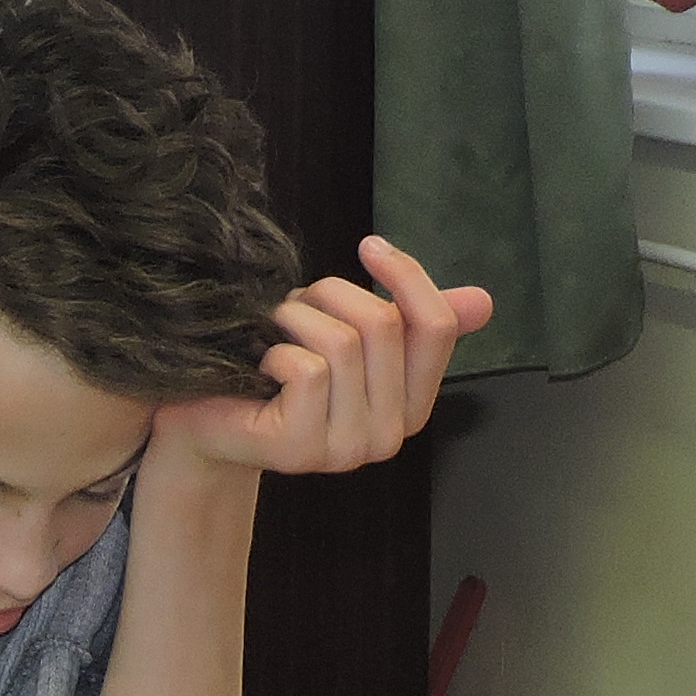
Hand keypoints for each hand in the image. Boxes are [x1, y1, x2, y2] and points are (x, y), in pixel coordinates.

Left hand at [152, 237, 489, 479]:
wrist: (211, 423)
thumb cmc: (280, 372)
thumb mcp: (351, 337)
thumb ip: (413, 321)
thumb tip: (484, 300)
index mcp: (413, 406)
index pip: (437, 327)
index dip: (406, 276)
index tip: (369, 246)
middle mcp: (390, 436)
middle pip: (385, 326)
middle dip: (334, 295)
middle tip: (297, 304)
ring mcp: (348, 448)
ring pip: (344, 343)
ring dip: (299, 318)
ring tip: (275, 332)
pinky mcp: (304, 448)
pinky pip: (308, 369)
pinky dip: (277, 350)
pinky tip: (261, 366)